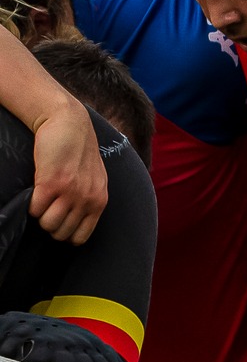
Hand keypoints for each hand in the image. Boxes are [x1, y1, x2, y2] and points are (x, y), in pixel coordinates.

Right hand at [29, 97, 107, 242]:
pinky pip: (35, 209)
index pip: (80, 237)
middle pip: (61, 234)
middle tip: (47, 209)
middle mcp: (87, 200)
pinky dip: (31, 204)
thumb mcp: (96, 179)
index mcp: (99, 201)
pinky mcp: (50, 183)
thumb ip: (90, 199)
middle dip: (50, 225)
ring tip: (41, 201)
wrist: (68, 124)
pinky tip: (35, 192)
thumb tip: (77, 219)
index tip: (58, 222)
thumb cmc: (78, 151)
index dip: (65, 234)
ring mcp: (70, 192)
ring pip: (47, 224)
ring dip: (39, 216)